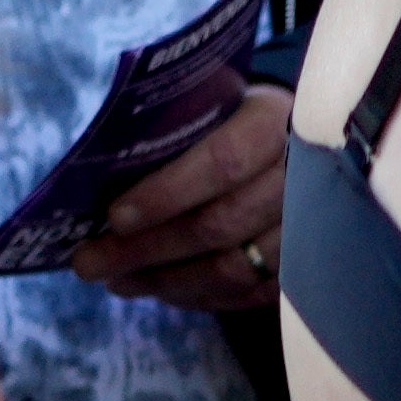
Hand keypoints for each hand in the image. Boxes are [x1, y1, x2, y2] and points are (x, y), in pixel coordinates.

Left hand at [66, 80, 292, 316]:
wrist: (299, 141)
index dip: (167, 193)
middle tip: (90, 264)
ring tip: (117, 281)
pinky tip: (162, 290)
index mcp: (274, 122)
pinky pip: (249, 294)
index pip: (223, 162)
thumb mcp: (212, 104)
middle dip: (147, 249)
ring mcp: (311, 226)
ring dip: (167, 281)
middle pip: (221, 224)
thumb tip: (98, 174)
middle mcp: (302, 177)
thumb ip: (172, 130)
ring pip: (234, 269)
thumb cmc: (237, 119)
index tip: (114, 218)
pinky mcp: (306, 265)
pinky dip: (200, 296)